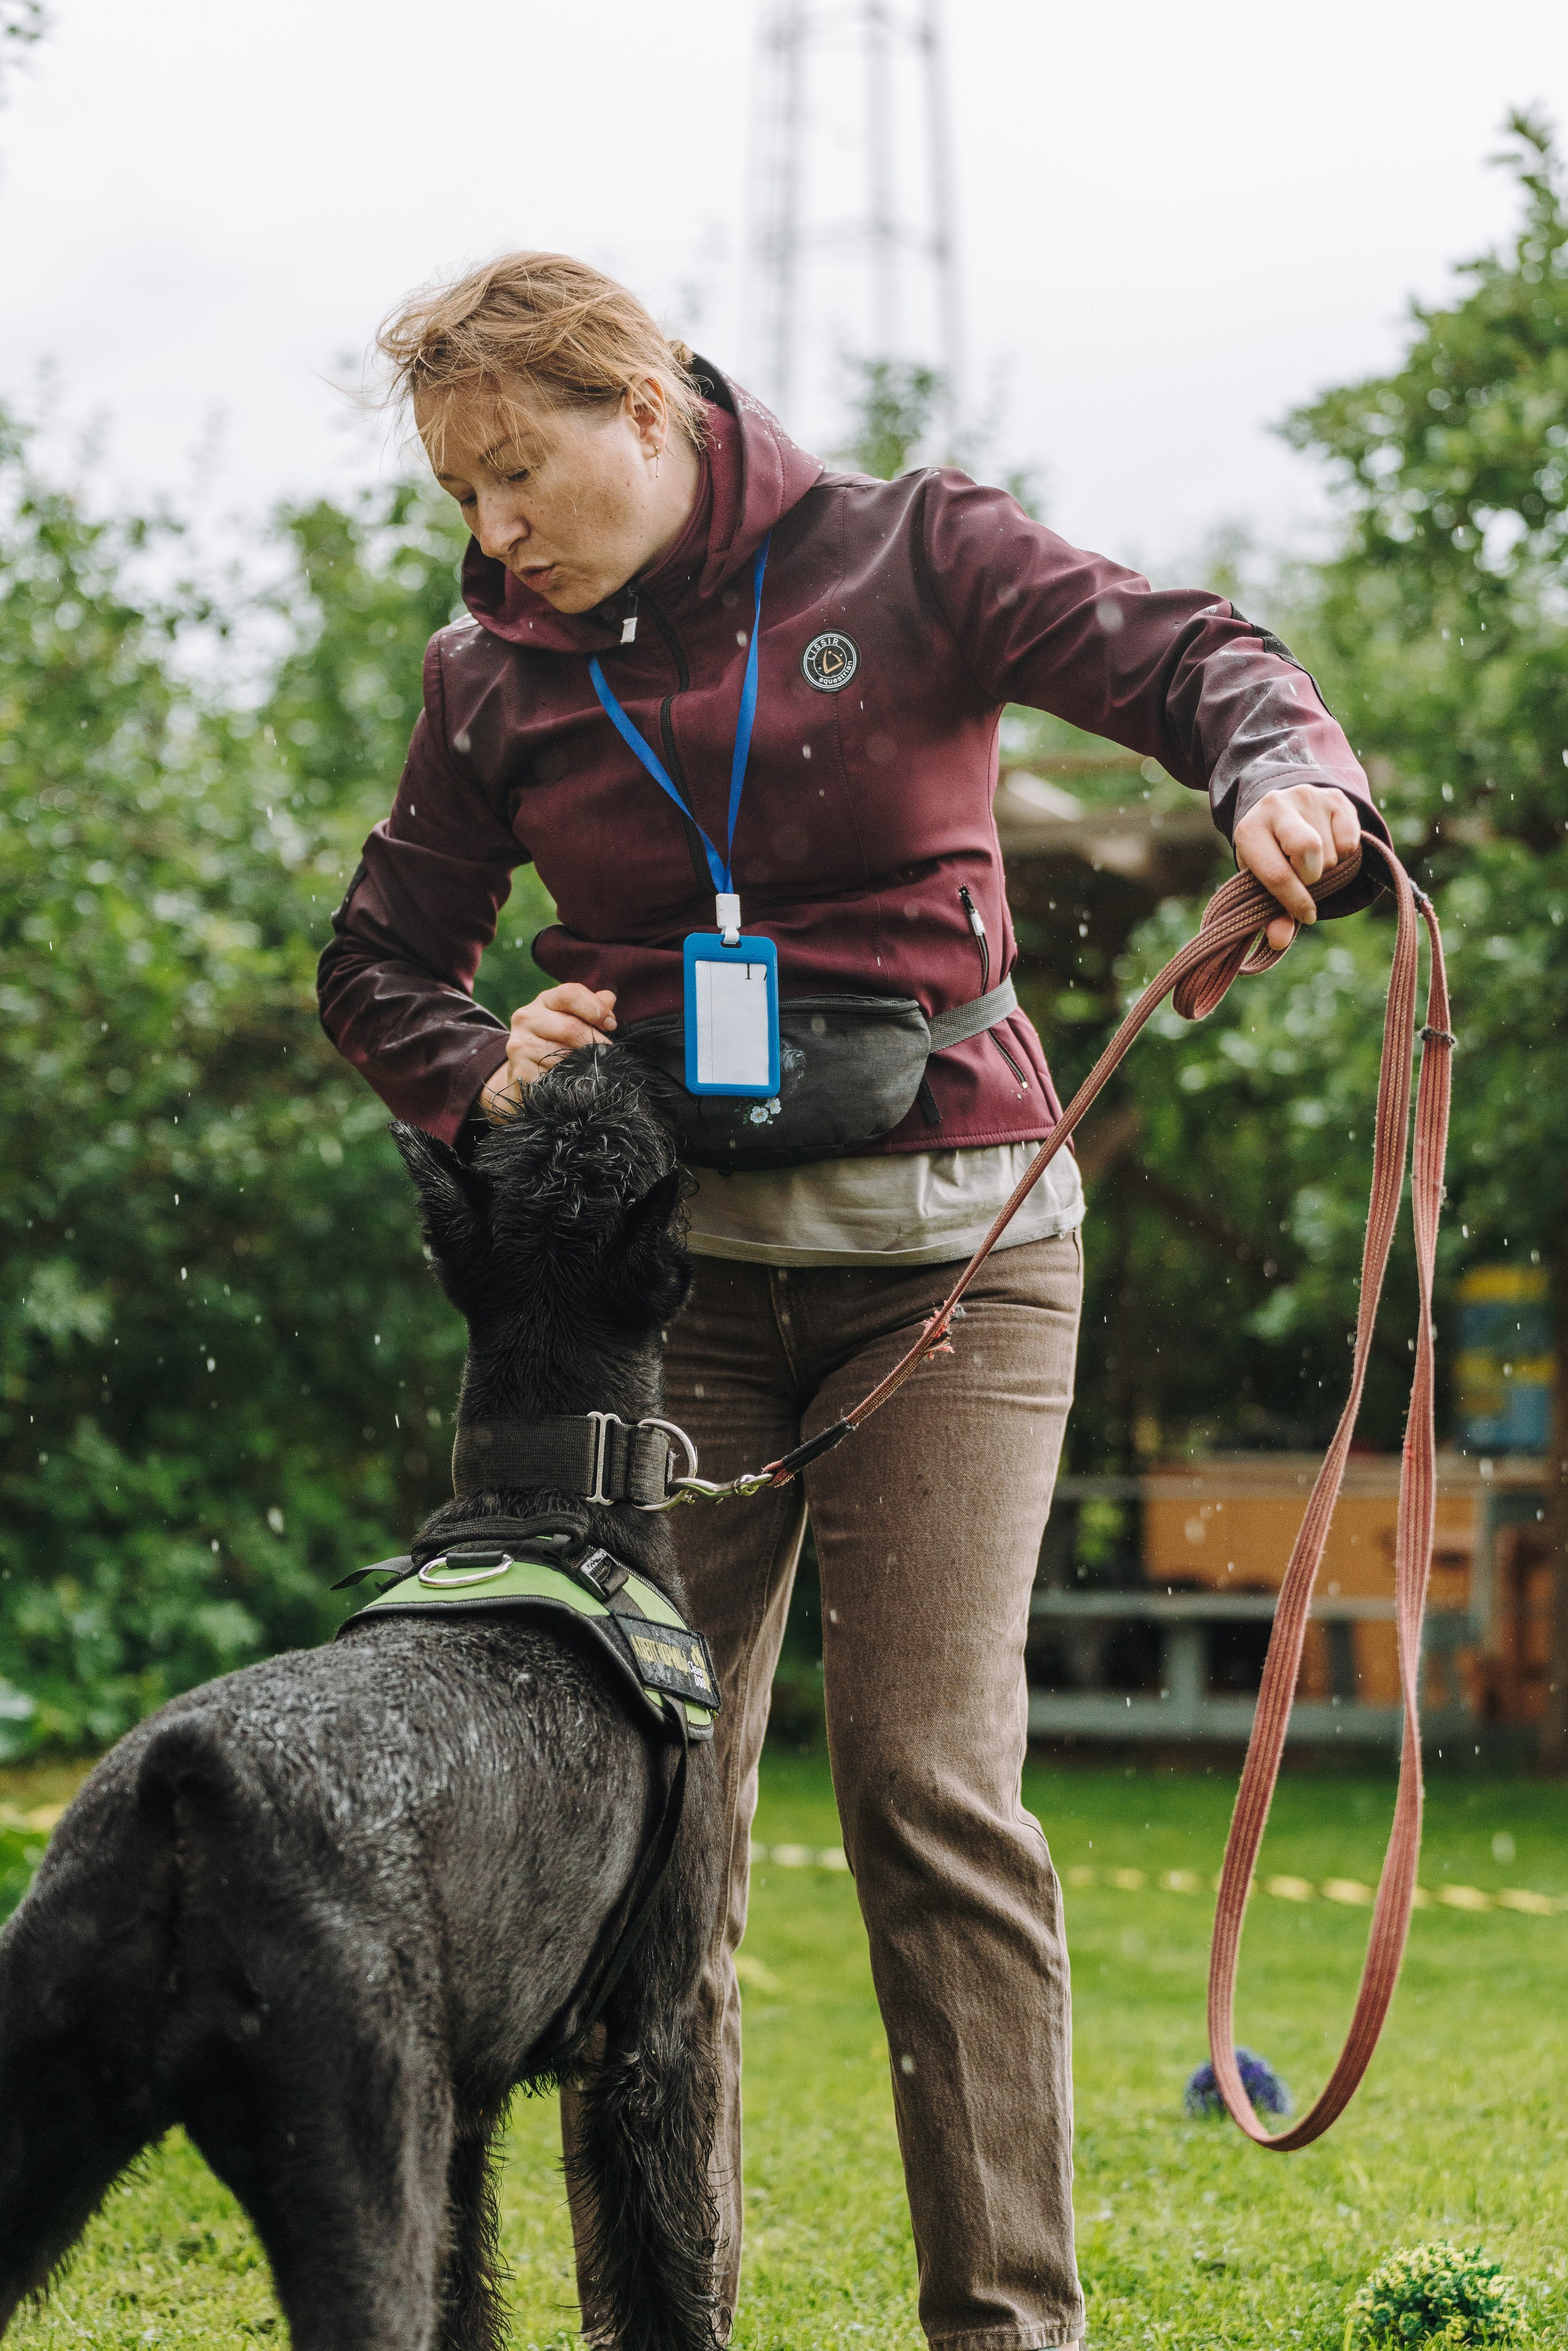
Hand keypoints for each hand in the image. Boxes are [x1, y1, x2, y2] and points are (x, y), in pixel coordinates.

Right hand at [479, 983, 617, 1118]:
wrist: (526, 1074)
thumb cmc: (557, 1041)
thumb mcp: (573, 1019)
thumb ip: (592, 1007)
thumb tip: (609, 998)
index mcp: (544, 1001)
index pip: (570, 994)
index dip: (595, 1008)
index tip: (611, 1025)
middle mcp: (526, 1017)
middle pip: (570, 1027)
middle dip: (595, 1042)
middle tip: (609, 1053)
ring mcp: (520, 1044)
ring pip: (564, 1054)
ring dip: (584, 1063)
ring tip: (591, 1067)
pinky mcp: (520, 1070)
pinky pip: (555, 1075)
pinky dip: (570, 1078)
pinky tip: (573, 1079)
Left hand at [1233, 784, 1361, 951]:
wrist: (1278, 811)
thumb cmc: (1268, 856)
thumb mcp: (1261, 883)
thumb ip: (1271, 914)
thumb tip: (1279, 941)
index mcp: (1249, 832)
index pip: (1277, 873)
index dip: (1295, 901)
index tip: (1306, 914)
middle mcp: (1276, 807)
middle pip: (1308, 849)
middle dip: (1312, 876)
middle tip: (1306, 880)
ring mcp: (1307, 797)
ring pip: (1333, 850)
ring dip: (1328, 868)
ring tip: (1313, 863)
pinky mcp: (1335, 797)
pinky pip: (1351, 840)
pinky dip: (1345, 855)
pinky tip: (1328, 848)